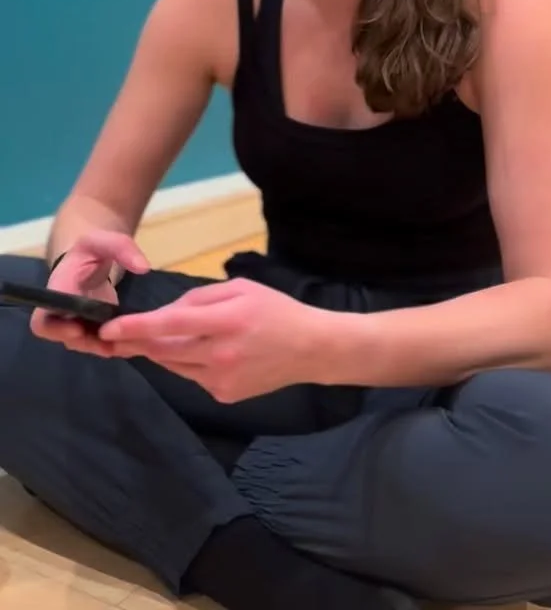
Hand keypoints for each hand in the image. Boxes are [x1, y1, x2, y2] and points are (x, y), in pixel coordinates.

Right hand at [31, 230, 149, 356]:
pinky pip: (96, 342)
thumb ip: (123, 248)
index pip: (44, 319)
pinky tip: (133, 340)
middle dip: (87, 342)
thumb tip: (143, 268)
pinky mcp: (89, 328)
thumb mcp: (107, 241)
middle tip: (112, 341)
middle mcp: (62, 311)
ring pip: (82, 344)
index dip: (57, 329)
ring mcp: (75, 322)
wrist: (90, 259)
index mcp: (59, 289)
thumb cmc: (93, 249)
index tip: (79, 329)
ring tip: (127, 341)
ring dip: (102, 346)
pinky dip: (113, 344)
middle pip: (64, 338)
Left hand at [100, 278, 330, 401]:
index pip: (171, 324)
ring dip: (162, 351)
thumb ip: (200, 297)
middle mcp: (220, 354)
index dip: (136, 328)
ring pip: (173, 365)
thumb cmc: (276, 310)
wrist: (310, 349)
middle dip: (137, 342)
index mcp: (226, 321)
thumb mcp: (241, 288)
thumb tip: (167, 311)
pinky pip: (191, 377)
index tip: (107, 329)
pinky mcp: (223, 395)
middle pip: (165, 349)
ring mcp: (221, 380)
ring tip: (161, 338)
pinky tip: (204, 352)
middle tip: (114, 336)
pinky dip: (187, 363)